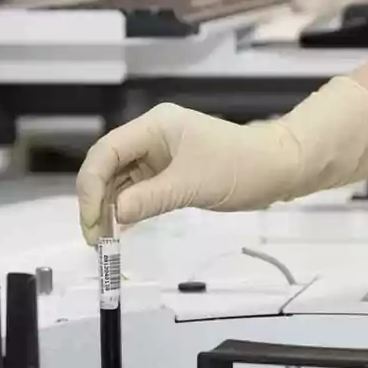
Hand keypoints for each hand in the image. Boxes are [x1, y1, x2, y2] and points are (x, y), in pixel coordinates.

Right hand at [76, 104, 300, 244]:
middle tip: (96, 238)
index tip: (91, 222)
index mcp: (154, 126)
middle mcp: (151, 137)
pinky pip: (138, 190)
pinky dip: (128, 209)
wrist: (277, 168)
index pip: (106, 152)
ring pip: (120, 180)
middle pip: (108, 166)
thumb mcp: (192, 184)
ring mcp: (159, 155)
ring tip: (106, 240)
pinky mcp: (168, 172)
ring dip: (110, 208)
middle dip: (97, 201)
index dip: (91, 186)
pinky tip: (121, 229)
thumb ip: (150, 199)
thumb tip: (115, 215)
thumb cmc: (239, 167)